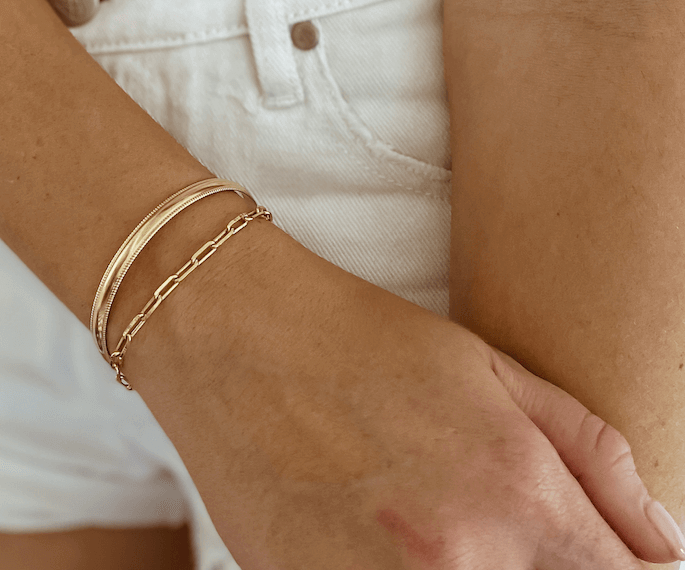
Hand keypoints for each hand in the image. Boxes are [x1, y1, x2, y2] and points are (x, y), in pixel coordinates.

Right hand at [126, 225, 680, 568]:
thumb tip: (662, 542)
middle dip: (551, 569)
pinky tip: (393, 537)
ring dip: (483, 568)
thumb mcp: (488, 367)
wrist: (235, 335)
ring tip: (444, 519)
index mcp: (514, 493)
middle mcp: (456, 563)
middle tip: (513, 529)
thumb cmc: (362, 336)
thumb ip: (591, 456)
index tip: (606, 557)